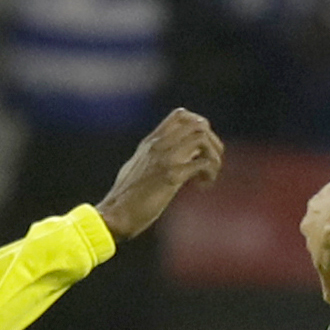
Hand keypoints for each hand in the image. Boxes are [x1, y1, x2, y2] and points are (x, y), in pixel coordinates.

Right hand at [101, 110, 226, 239]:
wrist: (115, 215)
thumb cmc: (127, 198)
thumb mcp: (140, 169)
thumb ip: (157, 158)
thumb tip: (179, 158)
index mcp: (151, 142)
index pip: (181, 115)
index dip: (200, 126)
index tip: (201, 148)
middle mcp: (158, 145)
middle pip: (198, 124)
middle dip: (213, 142)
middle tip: (211, 163)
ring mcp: (165, 158)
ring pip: (202, 138)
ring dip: (214, 157)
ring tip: (208, 176)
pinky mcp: (171, 176)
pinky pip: (203, 163)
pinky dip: (210, 173)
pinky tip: (202, 186)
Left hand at [302, 165, 329, 298]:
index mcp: (316, 206)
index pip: (320, 212)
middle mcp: (310, 227)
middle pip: (315, 234)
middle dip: (325, 237)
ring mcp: (314, 248)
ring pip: (319, 256)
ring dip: (329, 258)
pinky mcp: (322, 266)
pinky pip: (327, 279)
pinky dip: (329, 288)